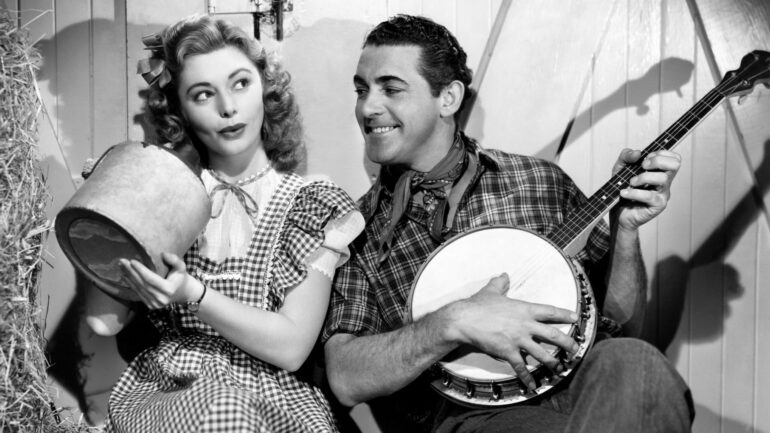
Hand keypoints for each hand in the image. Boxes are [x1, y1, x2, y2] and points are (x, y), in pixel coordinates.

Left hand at [119, 252, 201, 309]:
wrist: (183, 293)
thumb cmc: (181, 278)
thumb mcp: (181, 267)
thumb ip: (174, 260)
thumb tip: (163, 254)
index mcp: (168, 289)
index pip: (150, 279)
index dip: (140, 270)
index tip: (132, 260)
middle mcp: (160, 299)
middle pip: (142, 284)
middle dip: (131, 272)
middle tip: (122, 261)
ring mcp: (155, 304)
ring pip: (138, 289)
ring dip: (128, 277)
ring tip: (121, 267)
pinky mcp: (150, 306)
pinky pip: (138, 294)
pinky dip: (131, 285)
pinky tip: (125, 276)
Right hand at [447, 273, 579, 390]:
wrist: (464, 320)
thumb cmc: (477, 305)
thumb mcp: (491, 290)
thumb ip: (500, 283)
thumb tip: (503, 275)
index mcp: (524, 309)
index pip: (550, 311)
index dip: (565, 314)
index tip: (575, 318)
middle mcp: (525, 325)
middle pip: (554, 335)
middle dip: (568, 343)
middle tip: (576, 349)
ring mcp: (518, 340)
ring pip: (543, 354)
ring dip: (554, 363)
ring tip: (560, 369)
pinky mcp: (508, 352)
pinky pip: (521, 367)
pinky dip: (527, 378)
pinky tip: (532, 385)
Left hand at [614, 148, 680, 230]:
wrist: (618, 214)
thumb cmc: (623, 190)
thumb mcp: (620, 169)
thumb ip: (626, 157)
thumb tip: (638, 153)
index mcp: (659, 172)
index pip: (674, 158)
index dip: (660, 153)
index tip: (645, 159)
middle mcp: (664, 182)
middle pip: (675, 164)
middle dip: (657, 161)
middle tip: (643, 166)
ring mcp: (662, 194)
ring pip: (662, 179)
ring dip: (643, 177)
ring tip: (630, 182)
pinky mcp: (657, 206)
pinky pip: (649, 196)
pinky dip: (634, 192)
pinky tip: (624, 193)